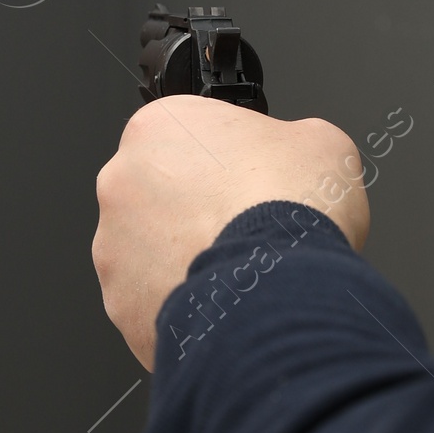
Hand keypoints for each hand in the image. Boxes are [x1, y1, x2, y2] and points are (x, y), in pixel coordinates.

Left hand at [93, 98, 370, 366]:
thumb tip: (293, 157)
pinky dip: (184, 305)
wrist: (284, 287)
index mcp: (158, 127)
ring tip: (237, 272)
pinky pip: (153, 302)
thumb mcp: (319, 142)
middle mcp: (122, 183)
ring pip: (150, 253)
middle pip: (159, 194)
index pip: (186, 135)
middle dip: (196, 211)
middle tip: (242, 227)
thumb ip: (290, 140)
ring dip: (185, 260)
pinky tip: (224, 305)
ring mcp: (114, 248)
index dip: (225, 160)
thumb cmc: (292, 209)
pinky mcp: (122, 304)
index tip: (247, 178)